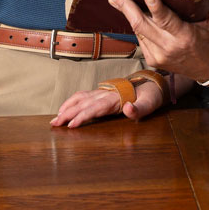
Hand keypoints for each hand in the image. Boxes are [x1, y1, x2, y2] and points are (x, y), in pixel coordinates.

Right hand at [50, 81, 165, 127]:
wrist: (153, 84)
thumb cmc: (151, 97)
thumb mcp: (150, 105)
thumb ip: (139, 109)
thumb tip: (127, 108)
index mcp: (115, 99)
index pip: (94, 108)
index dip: (82, 116)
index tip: (71, 125)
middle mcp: (105, 94)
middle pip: (83, 104)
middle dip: (68, 114)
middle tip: (55, 124)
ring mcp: (103, 92)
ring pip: (80, 98)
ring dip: (67, 107)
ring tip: (55, 118)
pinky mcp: (102, 93)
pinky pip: (83, 96)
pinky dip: (72, 101)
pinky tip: (65, 108)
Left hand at [106, 0, 208, 81]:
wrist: (208, 70)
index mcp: (185, 38)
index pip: (168, 22)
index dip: (157, 9)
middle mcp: (168, 48)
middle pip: (142, 25)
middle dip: (126, 7)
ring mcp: (157, 55)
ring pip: (138, 30)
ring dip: (126, 13)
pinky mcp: (152, 59)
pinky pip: (140, 37)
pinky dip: (135, 23)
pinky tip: (127, 10)